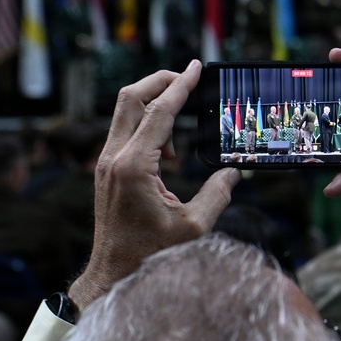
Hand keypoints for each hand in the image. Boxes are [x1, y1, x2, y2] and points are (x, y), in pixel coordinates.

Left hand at [69, 61, 240, 310]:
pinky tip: (168, 152)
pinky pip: (125, 132)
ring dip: (154, 106)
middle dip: (160, 81)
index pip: (159, 111)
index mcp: (135, 167)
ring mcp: (106, 163)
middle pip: (131, 97)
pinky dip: (147, 126)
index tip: (196, 67)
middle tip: (187, 79)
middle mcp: (114, 158)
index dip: (181, 86)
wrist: (114, 273)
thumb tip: (234, 173)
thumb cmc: (151, 254)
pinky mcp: (105, 170)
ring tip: (180, 134)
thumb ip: (218, 194)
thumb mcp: (194, 226)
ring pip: (125, 112)